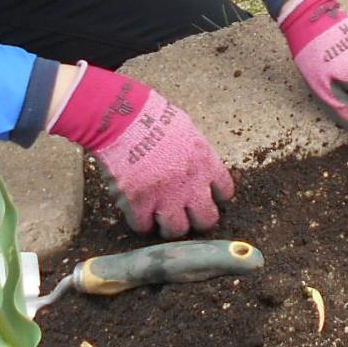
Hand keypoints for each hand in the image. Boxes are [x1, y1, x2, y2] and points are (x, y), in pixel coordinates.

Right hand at [48, 65, 232, 236]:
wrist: (122, 119)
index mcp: (205, 163)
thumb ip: (196, 154)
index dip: (214, 197)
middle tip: (185, 214)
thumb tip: (197, 167)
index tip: (205, 197)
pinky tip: (138, 213)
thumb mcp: (188, 130)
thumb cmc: (152, 116)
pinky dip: (140, 223)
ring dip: (169, 226)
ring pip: (176, 230)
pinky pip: (143, 227)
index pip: (225, 192)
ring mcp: (165, 196)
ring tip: (160, 218)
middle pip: (207, 219)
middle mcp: (191, 184)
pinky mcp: (139, 204)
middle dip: (197, 220)